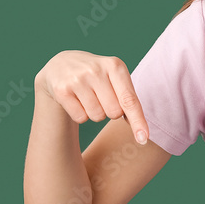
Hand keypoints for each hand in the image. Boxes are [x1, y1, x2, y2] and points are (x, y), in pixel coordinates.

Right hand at [34, 50, 150, 144]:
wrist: (62, 64)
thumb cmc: (97, 76)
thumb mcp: (115, 78)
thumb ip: (128, 99)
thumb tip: (141, 132)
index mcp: (115, 65)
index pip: (129, 99)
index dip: (138, 121)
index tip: (143, 139)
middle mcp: (96, 70)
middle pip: (114, 112)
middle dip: (111, 111)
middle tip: (102, 97)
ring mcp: (78, 79)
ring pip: (97, 116)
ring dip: (95, 113)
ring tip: (88, 96)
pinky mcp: (61, 90)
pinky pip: (80, 118)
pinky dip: (81, 115)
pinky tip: (76, 99)